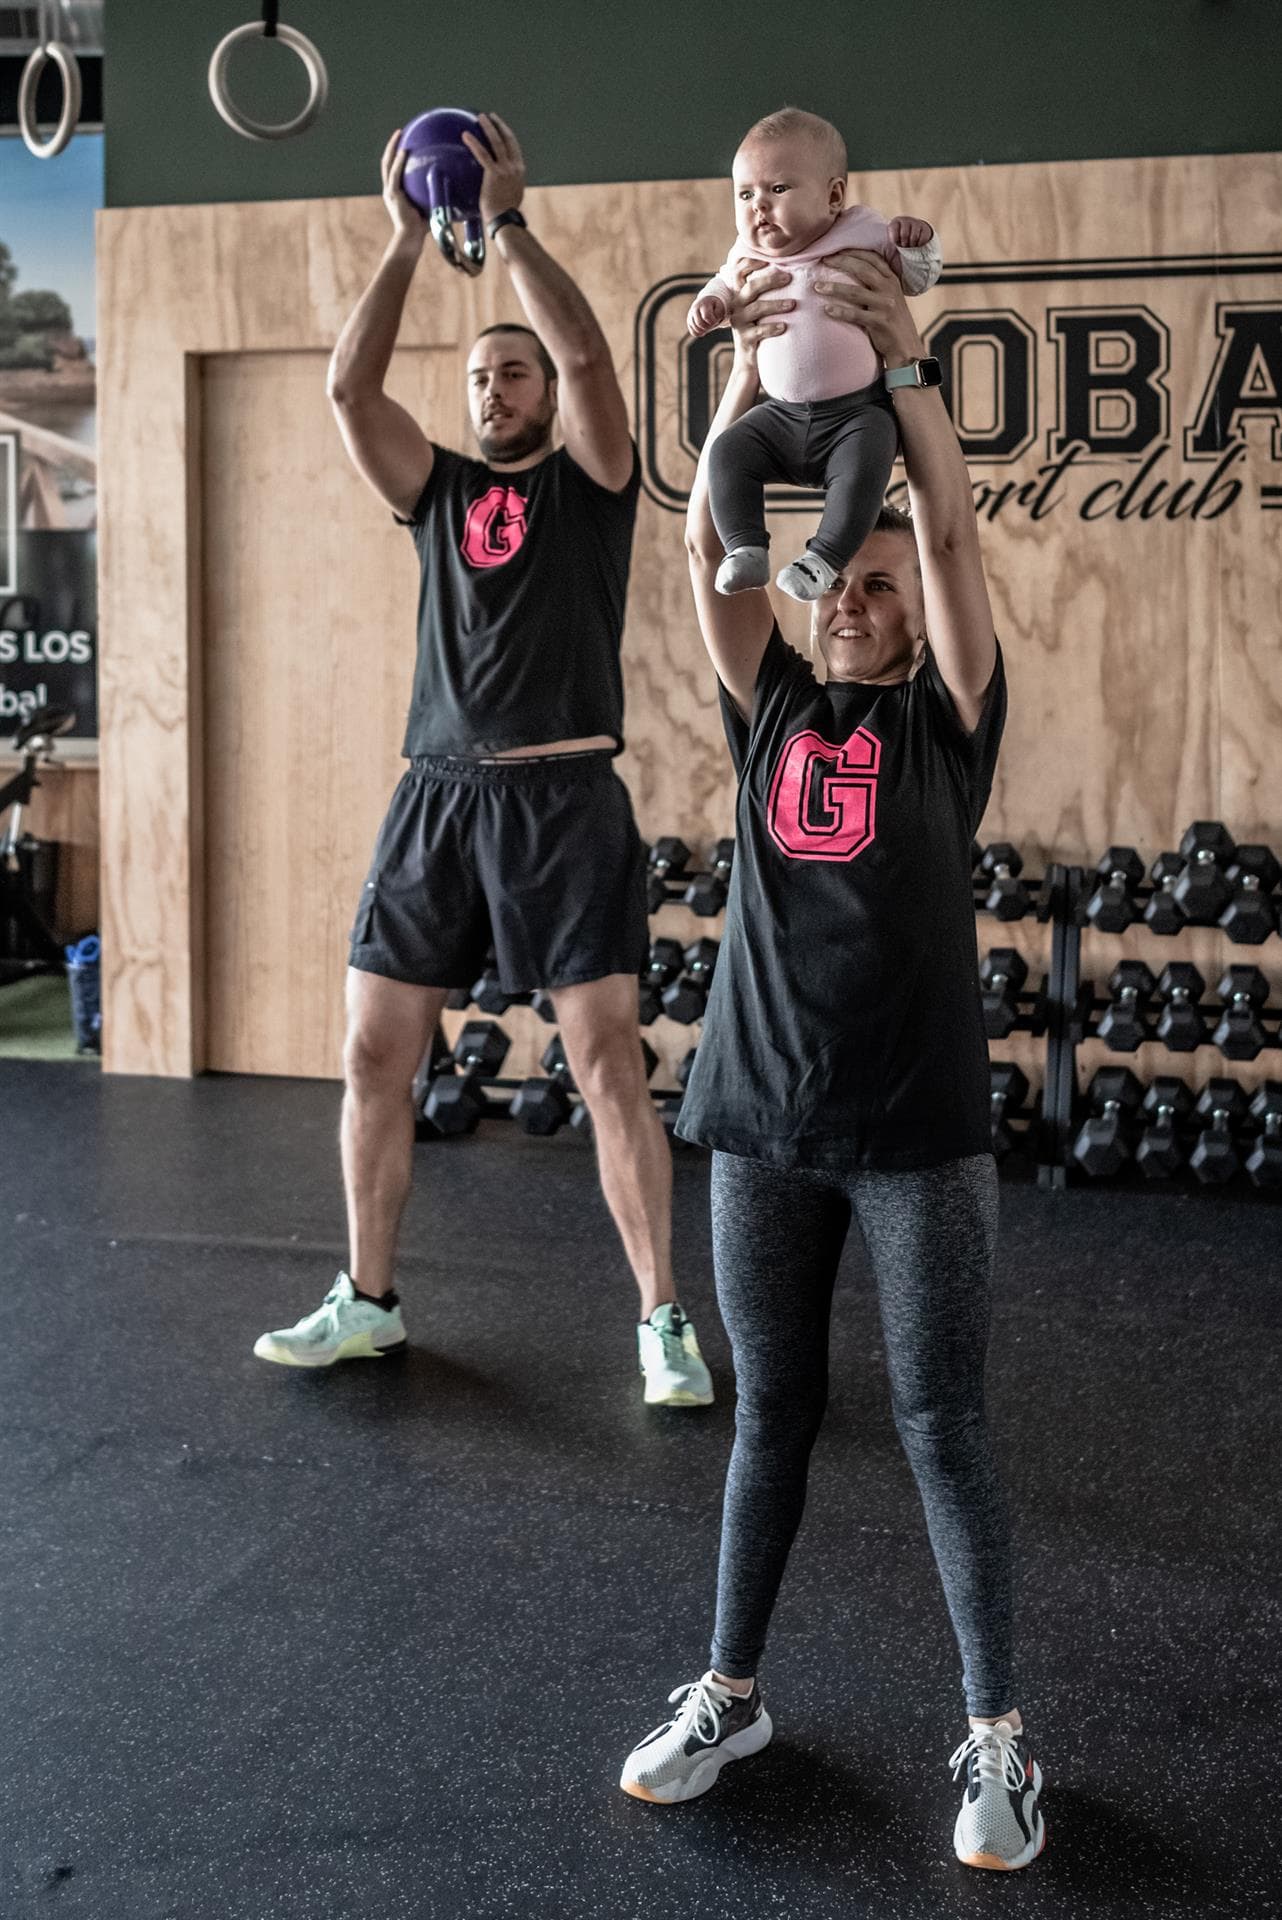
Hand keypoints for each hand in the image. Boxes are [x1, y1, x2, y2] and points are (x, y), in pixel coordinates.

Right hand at [381, 129, 427, 245]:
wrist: (410, 239)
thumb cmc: (422, 228)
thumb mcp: (430, 206)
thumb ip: (436, 194)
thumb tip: (455, 186)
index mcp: (396, 191)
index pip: (394, 169)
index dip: (397, 155)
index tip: (404, 142)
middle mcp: (390, 188)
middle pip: (387, 161)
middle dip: (392, 145)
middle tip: (400, 132)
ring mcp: (389, 191)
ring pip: (387, 164)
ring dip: (392, 147)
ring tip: (399, 134)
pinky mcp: (392, 194)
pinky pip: (395, 174)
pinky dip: (399, 162)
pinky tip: (405, 151)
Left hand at [461, 112, 526, 225]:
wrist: (505, 221)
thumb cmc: (505, 213)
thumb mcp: (511, 194)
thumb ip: (506, 183)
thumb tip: (498, 182)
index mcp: (519, 171)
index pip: (514, 147)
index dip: (507, 134)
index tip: (501, 126)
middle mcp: (514, 167)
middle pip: (507, 140)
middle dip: (499, 125)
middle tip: (490, 116)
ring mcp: (505, 170)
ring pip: (497, 142)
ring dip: (489, 127)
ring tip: (481, 117)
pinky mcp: (494, 174)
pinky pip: (483, 154)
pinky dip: (474, 143)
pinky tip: (466, 135)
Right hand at [687, 293, 727, 337]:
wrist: (706, 302)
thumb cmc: (715, 306)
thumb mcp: (720, 307)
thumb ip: (718, 315)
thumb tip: (711, 324)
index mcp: (703, 304)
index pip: (706, 317)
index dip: (713, 322)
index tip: (716, 320)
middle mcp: (694, 309)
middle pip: (700, 324)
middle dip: (708, 327)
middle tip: (712, 324)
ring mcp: (690, 316)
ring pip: (696, 330)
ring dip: (704, 331)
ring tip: (708, 325)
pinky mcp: (689, 322)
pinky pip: (693, 332)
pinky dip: (700, 333)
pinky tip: (704, 330)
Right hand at [727, 261, 794, 358]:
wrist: (749, 362)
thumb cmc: (761, 330)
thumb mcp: (761, 309)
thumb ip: (768, 292)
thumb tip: (791, 270)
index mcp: (741, 295)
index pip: (739, 272)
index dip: (750, 262)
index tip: (768, 258)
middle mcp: (737, 307)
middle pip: (751, 287)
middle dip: (770, 280)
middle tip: (789, 278)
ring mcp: (739, 324)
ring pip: (756, 308)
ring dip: (776, 304)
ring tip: (793, 304)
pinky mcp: (745, 340)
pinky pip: (758, 331)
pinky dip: (772, 328)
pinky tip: (784, 327)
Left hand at [814, 248, 924, 364]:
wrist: (906, 346)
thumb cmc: (892, 320)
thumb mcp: (890, 296)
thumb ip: (877, 283)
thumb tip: (854, 268)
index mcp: (892, 279)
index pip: (872, 258)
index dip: (853, 252)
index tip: (835, 249)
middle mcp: (890, 289)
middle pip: (862, 269)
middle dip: (841, 262)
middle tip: (823, 260)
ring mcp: (885, 305)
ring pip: (856, 292)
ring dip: (834, 288)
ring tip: (817, 286)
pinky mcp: (880, 323)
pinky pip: (856, 315)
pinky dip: (840, 312)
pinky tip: (826, 310)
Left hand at [888, 215, 933, 250]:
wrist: (914, 235)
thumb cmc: (900, 240)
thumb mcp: (892, 239)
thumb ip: (887, 243)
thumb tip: (879, 254)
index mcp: (895, 222)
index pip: (893, 229)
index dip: (895, 239)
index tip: (896, 243)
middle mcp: (905, 220)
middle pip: (904, 234)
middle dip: (904, 243)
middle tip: (904, 245)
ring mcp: (916, 222)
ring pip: (914, 237)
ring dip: (912, 244)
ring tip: (910, 245)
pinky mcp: (924, 228)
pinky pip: (922, 239)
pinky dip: (919, 244)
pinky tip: (917, 243)